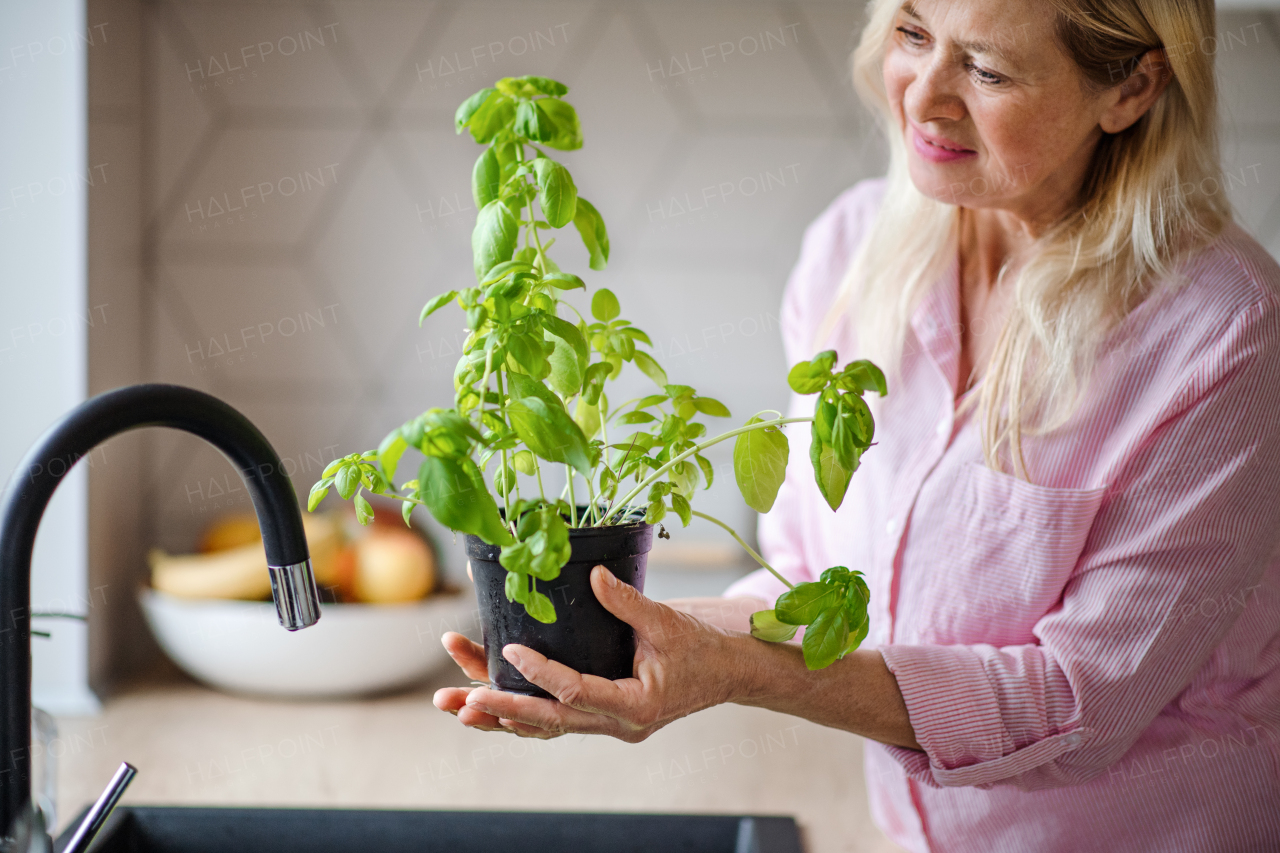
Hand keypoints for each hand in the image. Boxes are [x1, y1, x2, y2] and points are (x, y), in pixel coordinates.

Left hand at [432, 566, 750, 741]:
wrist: (726, 673)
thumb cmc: (702, 649)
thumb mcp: (668, 622)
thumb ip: (628, 602)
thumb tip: (593, 573)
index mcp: (637, 705)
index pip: (578, 693)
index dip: (543, 674)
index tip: (513, 652)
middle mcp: (617, 724)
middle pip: (549, 721)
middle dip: (501, 707)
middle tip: (459, 698)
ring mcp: (607, 725)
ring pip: (544, 726)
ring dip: (499, 715)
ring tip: (455, 704)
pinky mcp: (600, 717)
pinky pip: (553, 720)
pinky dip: (520, 713)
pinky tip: (485, 704)